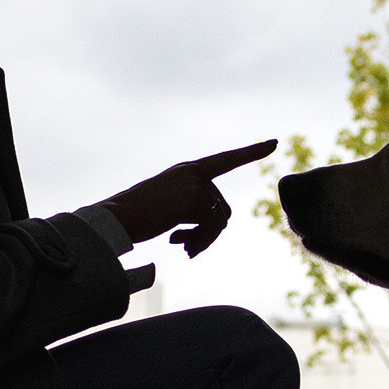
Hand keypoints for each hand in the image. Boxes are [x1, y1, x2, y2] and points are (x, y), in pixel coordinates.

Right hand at [100, 140, 275, 257]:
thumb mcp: (170, 204)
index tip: (273, 143)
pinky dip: (198, 242)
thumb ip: (195, 206)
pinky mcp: (195, 200)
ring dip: (203, 240)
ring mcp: (197, 184)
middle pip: (223, 210)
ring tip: (181, 245)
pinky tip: (176, 243)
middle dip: (208, 233)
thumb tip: (221, 223)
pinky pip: (211, 230)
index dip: (251, 152)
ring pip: (219, 222)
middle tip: (184, 244)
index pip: (226, 159)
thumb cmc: (138, 215)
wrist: (115, 218)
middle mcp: (195, 173)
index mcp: (188, 170)